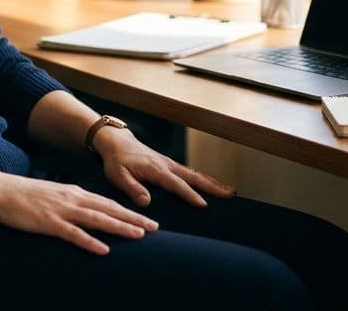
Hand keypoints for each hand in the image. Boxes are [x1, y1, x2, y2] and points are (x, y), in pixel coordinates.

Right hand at [0, 171, 158, 254]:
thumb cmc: (23, 195)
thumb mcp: (52, 194)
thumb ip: (70, 202)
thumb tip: (85, 212)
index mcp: (74, 192)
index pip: (108, 202)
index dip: (129, 211)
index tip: (147, 219)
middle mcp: (72, 198)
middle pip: (109, 209)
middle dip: (133, 218)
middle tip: (155, 228)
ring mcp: (61, 210)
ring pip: (97, 219)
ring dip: (119, 227)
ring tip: (139, 235)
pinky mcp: (49, 222)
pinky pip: (73, 234)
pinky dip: (90, 242)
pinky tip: (104, 249)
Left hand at [92, 127, 236, 207]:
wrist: (116, 142)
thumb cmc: (116, 161)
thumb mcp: (118, 176)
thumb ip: (132, 188)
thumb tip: (147, 202)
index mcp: (156, 169)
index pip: (176, 184)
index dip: (190, 195)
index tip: (204, 205)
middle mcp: (167, 165)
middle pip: (194, 177)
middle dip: (213, 186)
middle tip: (231, 195)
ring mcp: (170, 163)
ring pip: (195, 174)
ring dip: (213, 182)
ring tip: (231, 192)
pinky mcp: (169, 164)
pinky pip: (190, 173)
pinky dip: (204, 179)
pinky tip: (212, 186)